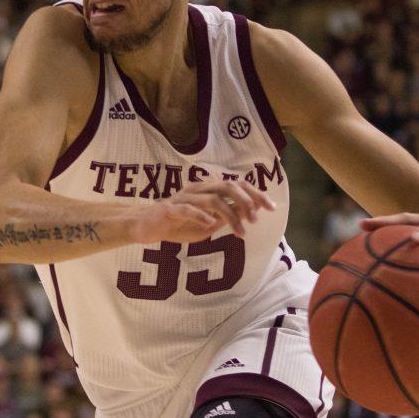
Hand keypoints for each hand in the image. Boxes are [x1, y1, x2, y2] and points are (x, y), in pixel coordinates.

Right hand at [130, 179, 274, 242]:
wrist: (147, 227)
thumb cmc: (179, 225)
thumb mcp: (208, 224)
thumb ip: (225, 217)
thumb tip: (248, 214)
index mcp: (209, 190)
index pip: (237, 185)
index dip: (255, 194)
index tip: (271, 208)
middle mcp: (199, 189)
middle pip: (228, 186)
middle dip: (245, 201)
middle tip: (255, 219)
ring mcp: (184, 197)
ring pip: (212, 199)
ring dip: (230, 215)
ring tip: (240, 232)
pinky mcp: (171, 208)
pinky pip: (189, 209)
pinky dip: (202, 216)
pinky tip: (211, 225)